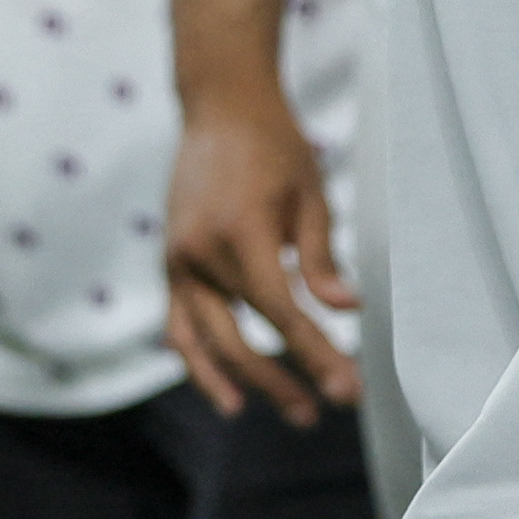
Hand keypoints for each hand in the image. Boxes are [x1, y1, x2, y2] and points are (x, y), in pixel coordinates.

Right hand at [163, 76, 359, 423]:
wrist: (220, 106)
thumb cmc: (275, 146)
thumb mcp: (310, 195)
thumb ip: (321, 258)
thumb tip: (346, 310)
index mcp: (240, 231)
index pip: (280, 312)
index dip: (314, 355)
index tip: (347, 388)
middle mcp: (200, 252)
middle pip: (239, 340)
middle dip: (282, 383)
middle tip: (322, 411)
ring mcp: (178, 260)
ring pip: (203, 343)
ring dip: (241, 384)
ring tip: (285, 412)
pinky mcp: (171, 263)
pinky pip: (181, 326)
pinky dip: (200, 362)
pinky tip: (230, 392)